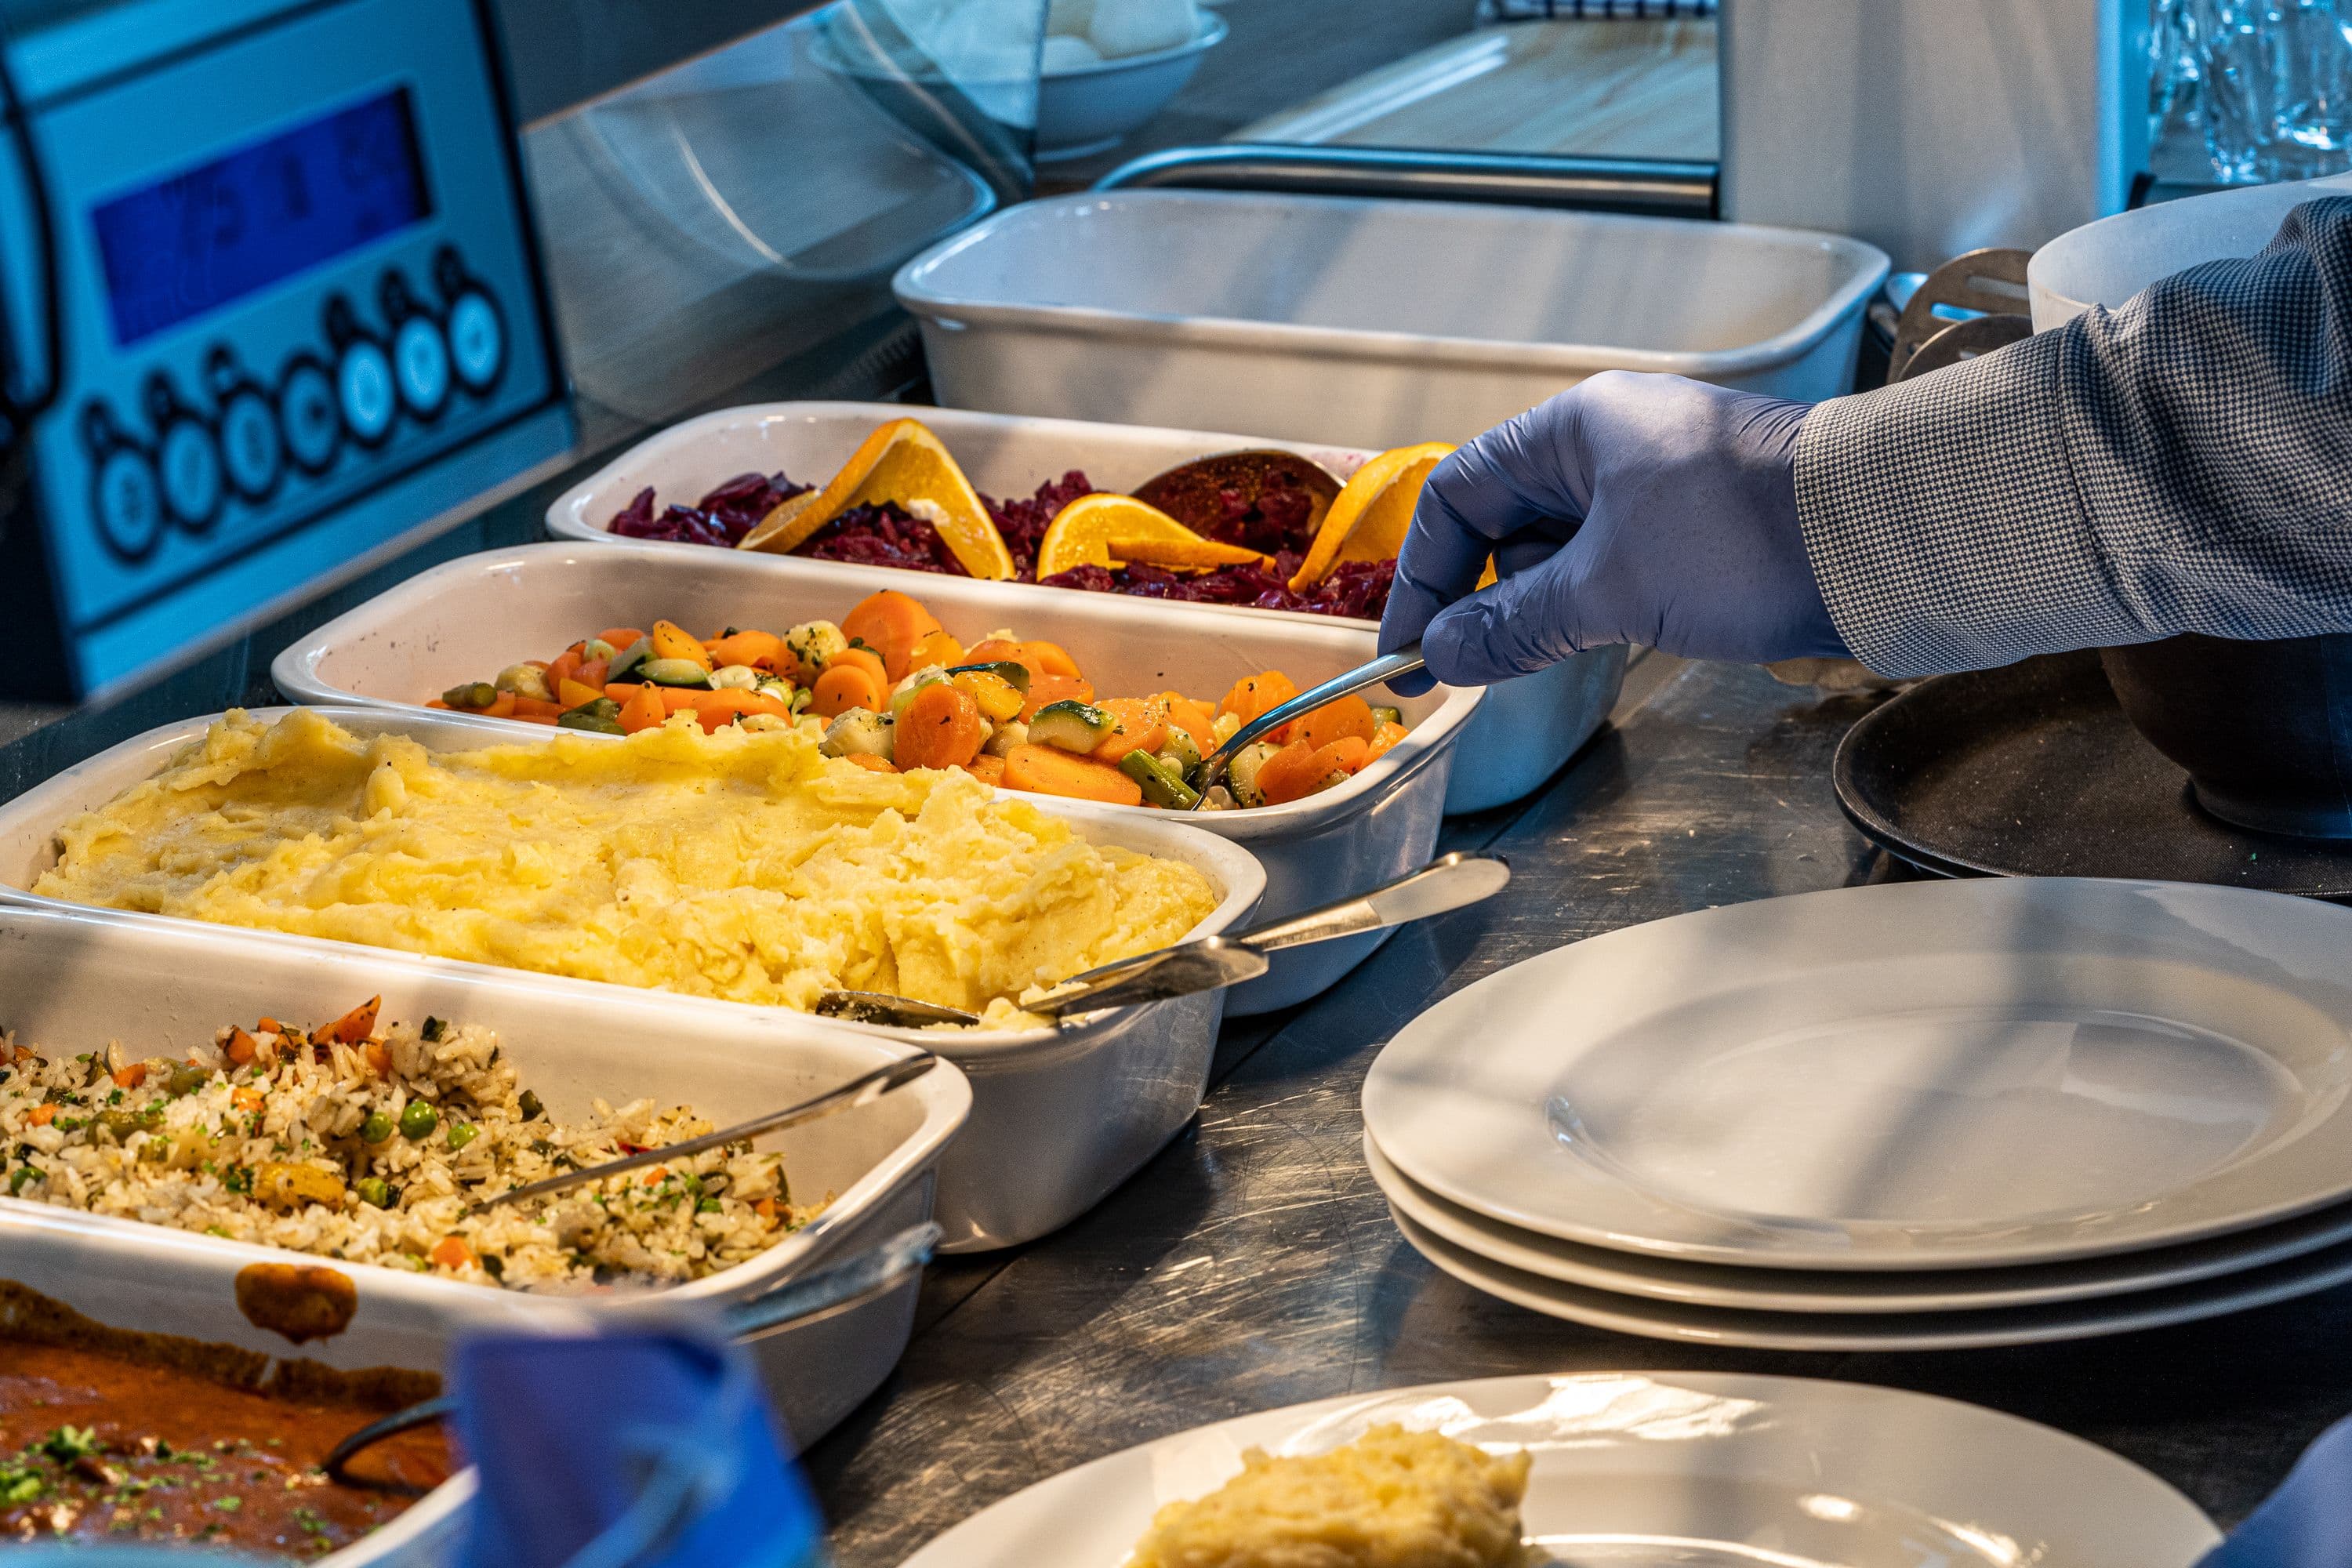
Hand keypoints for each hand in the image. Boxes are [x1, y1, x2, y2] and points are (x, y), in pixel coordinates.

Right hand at [1379, 372, 1849, 693]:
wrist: (1888, 539)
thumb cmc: (1745, 540)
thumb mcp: (1608, 588)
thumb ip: (1516, 623)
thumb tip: (1444, 653)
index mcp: (1578, 428)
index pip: (1461, 493)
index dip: (1425, 572)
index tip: (1411, 643)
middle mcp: (1614, 443)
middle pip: (1510, 520)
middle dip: (1482, 595)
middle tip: (1467, 666)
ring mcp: (1662, 483)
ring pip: (1565, 549)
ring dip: (1539, 606)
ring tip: (1530, 662)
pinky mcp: (1704, 525)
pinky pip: (1617, 564)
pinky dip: (1592, 605)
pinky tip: (1592, 645)